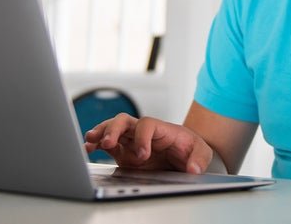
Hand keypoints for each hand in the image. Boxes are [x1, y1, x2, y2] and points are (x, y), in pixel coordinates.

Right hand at [84, 113, 213, 173]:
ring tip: (90, 141)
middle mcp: (144, 132)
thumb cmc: (191, 148)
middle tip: (108, 142)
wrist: (185, 154)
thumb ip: (198, 159)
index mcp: (162, 129)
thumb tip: (193, 169)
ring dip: (101, 133)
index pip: (147, 124)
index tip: (142, 155)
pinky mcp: (124, 152)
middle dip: (114, 129)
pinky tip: (88, 148)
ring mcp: (132, 140)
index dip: (142, 137)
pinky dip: (96, 144)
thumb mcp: (202, 152)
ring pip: (113, 129)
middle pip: (125, 121)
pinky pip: (107, 144)